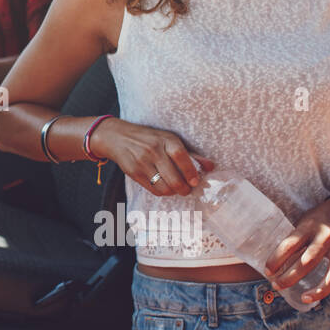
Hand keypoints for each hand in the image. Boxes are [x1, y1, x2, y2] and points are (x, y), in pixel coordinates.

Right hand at [90, 117, 213, 196]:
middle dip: (184, 188)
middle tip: (188, 189)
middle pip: (173, 176)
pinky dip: (162, 192)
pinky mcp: (133, 172)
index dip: (190, 171)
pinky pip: (152, 189)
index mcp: (165, 139)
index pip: (181, 155)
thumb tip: (211, 166)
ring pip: (163, 186)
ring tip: (177, 189)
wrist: (117, 137)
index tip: (196, 181)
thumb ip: (190, 154)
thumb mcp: (168, 139)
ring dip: (173, 192)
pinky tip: (165, 188)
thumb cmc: (148, 138)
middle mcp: (153, 150)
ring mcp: (142, 162)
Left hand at [263, 197, 329, 303]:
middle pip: (308, 262)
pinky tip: (323, 290)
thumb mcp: (304, 222)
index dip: (276, 260)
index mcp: (310, 225)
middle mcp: (328, 235)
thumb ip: (296, 241)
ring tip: (304, 298)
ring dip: (318, 291)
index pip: (289, 245)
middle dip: (290, 277)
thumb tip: (279, 266)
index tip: (267, 272)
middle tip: (277, 286)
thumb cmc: (320, 219)